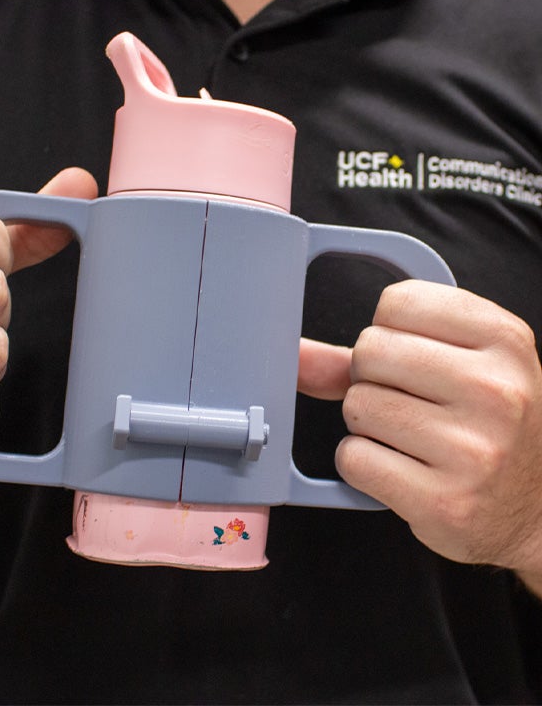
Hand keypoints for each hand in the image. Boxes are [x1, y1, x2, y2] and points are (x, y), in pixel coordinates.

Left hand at [298, 280, 541, 590]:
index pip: (398, 302)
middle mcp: (497, 390)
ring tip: (412, 439)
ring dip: (367, 424)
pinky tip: (403, 471)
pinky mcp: (445, 501)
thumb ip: (377, 347)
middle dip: (371, 378)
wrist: (536, 509)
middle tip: (410, 404)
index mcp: (506, 341)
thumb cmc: (486, 426)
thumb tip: (294, 353)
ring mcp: (475, 450)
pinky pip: (352, 458)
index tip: (415, 360)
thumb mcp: (459, 366)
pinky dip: (362, 465)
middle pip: (369, 351)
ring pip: (357, 405)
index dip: (388, 332)